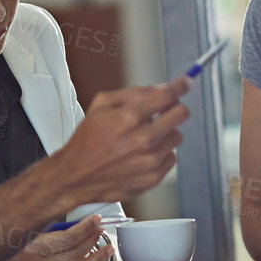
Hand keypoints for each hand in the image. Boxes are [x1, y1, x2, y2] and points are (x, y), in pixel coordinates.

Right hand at [0, 215, 116, 260]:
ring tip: (108, 249)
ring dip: (96, 259)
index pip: (66, 239)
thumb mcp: (14, 235)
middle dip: (94, 241)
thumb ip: (40, 230)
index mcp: (30, 251)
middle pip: (75, 255)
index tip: (96, 219)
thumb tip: (66, 221)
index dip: (85, 228)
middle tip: (104, 231)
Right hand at [55, 78, 190, 204]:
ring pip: (177, 136)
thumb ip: (132, 93)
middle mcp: (143, 139)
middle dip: (175, 108)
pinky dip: (161, 154)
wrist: (76, 177)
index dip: (180, 86)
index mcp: (129, 117)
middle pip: (181, 114)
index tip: (185, 83)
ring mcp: (150, 160)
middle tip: (166, 110)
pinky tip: (143, 154)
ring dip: (165, 133)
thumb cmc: (87, 140)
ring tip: (145, 137)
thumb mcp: (100, 105)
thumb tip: (160, 88)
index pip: (167, 95)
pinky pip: (171, 158)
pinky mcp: (153, 177)